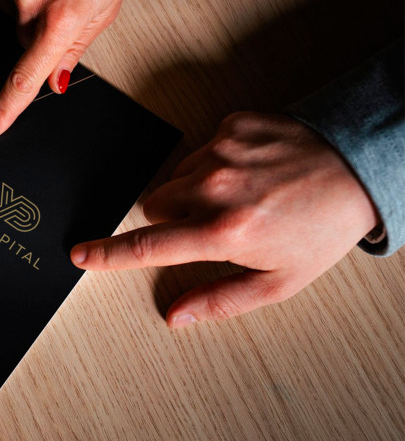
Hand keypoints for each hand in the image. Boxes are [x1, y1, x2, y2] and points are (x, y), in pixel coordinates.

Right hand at [70, 112, 378, 324]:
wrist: (360, 166)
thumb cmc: (322, 228)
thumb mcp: (280, 281)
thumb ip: (221, 300)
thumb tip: (176, 316)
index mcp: (225, 232)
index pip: (149, 246)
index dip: (108, 254)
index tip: (80, 255)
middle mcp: (217, 187)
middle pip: (156, 205)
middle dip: (174, 218)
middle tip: (214, 223)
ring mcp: (224, 150)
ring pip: (177, 177)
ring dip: (196, 189)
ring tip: (242, 194)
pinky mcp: (233, 124)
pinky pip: (202, 148)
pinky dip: (218, 162)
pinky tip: (252, 169)